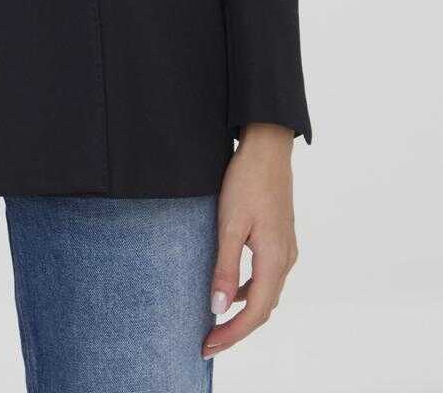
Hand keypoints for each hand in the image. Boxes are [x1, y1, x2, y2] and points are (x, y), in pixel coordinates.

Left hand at [203, 123, 297, 358]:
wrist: (268, 148)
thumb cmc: (247, 181)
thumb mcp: (229, 224)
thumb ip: (225, 267)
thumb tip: (218, 308)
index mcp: (275, 260)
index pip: (255, 313)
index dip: (232, 334)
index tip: (207, 346)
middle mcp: (286, 260)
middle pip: (263, 308)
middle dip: (237, 329)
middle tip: (208, 341)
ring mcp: (286, 249)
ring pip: (266, 294)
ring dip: (243, 312)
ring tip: (216, 321)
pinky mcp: (280, 239)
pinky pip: (266, 277)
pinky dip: (248, 291)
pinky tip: (229, 288)